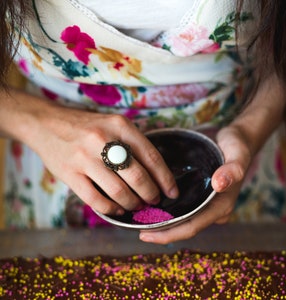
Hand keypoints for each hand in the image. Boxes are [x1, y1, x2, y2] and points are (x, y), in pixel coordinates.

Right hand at [10, 94, 177, 215]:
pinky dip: (112, 209)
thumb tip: (155, 173)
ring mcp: (85, 158)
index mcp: (120, 126)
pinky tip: (118, 209)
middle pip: (138, 177)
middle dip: (151, 194)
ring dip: (133, 204)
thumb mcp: (112, 125)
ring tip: (137, 205)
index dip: (165, 178)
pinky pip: (96, 200)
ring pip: (119, 192)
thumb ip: (132, 144)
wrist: (47, 124)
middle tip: (154, 201)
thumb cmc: (86, 127)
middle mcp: (103, 140)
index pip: (152, 156)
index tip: (172, 192)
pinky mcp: (69, 174)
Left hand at [139, 125, 251, 243]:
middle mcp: (214, 209)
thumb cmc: (237, 146)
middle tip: (139, 232)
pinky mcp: (201, 196)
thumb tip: (219, 183)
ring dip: (164, 224)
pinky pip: (184, 209)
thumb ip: (233, 169)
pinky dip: (168, 212)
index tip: (146, 234)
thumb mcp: (237, 153)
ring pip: (183, 220)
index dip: (170, 233)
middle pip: (185, 227)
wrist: (238, 141)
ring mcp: (208, 204)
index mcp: (222, 205)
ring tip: (140, 221)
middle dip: (162, 232)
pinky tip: (152, 207)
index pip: (193, 226)